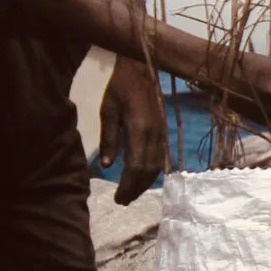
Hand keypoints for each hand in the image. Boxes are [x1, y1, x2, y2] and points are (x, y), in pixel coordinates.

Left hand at [100, 56, 168, 204]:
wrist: (143, 69)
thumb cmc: (120, 88)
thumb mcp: (108, 112)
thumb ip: (109, 139)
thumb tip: (107, 165)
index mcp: (139, 130)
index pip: (136, 166)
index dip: (128, 185)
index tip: (118, 198)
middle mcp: (154, 135)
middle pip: (148, 171)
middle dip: (136, 189)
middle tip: (122, 201)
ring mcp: (162, 134)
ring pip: (157, 167)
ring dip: (145, 183)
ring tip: (131, 193)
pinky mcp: (164, 132)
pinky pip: (161, 158)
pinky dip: (152, 172)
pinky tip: (143, 178)